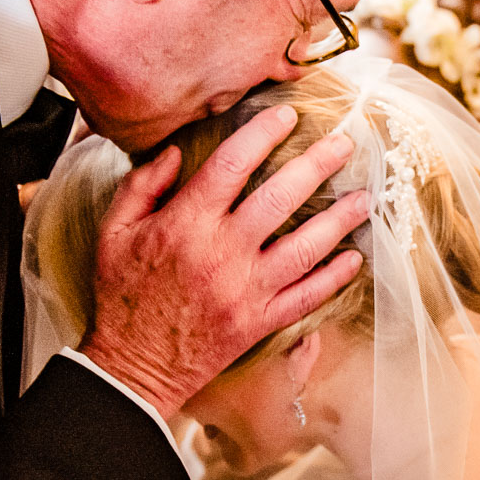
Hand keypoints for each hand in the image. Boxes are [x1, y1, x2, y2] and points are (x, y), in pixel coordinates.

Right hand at [79, 105, 367, 417]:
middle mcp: (223, 252)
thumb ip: (143, 185)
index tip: (285, 114)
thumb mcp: (115, 230)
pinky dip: (335, 277)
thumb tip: (177, 152)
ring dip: (340, 219)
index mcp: (185, 223)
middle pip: (281, 197)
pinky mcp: (260, 320)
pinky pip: (307, 295)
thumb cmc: (122, 295)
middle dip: (317, 164)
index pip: (232, 164)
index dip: (262, 133)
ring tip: (364, 197)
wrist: (133, 365)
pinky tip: (354, 258)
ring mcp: (247, 289)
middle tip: (344, 144)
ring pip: (306, 246)